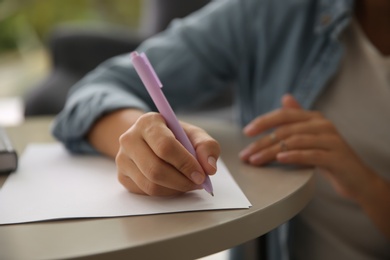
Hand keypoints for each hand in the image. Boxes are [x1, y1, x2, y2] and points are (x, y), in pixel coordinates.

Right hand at [116, 112, 219, 195]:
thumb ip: (207, 146)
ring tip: (189, 183)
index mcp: (148, 122)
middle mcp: (130, 139)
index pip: (165, 146)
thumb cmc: (175, 136)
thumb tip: (209, 168)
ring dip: (175, 189)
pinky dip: (166, 193)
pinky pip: (146, 192)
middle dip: (181, 181)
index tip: (201, 175)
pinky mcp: (122, 176)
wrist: (150, 140)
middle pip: (155, 169)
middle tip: (198, 183)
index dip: (185, 163)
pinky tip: (175, 184)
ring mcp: (122, 158)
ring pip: (150, 184)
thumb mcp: (193, 134)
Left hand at [239, 94, 374, 199]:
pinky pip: (311, 154)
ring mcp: (331, 140)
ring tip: (255, 160)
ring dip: (271, 152)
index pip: (284, 115)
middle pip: (285, 130)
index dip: (263, 121)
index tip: (246, 132)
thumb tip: (285, 97)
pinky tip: (279, 159)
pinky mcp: (336, 157)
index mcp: (314, 118)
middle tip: (245, 154)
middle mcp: (323, 124)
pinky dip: (293, 156)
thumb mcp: (312, 136)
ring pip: (294, 142)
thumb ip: (298, 119)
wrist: (358, 179)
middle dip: (261, 142)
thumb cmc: (329, 157)